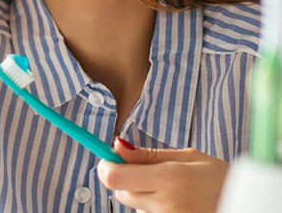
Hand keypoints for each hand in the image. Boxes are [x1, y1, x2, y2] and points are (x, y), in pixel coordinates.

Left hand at [96, 138, 229, 212]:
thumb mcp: (187, 157)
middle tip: (148, 171)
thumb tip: (116, 145)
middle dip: (126, 179)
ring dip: (142, 195)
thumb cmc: (218, 178)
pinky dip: (152, 208)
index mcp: (169, 178)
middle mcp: (166, 203)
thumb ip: (149, 154)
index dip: (105, 167)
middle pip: (121, 192)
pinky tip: (174, 203)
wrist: (247, 205)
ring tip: (171, 190)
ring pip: (134, 205)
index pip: (115, 177)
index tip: (107, 159)